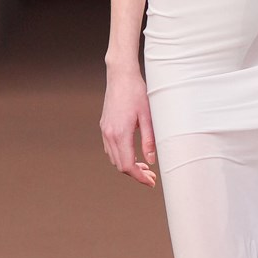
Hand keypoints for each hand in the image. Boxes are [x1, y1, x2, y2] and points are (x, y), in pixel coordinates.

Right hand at [100, 64, 157, 187]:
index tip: (151, 182)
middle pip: (120, 165)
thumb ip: (149, 141)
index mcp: (120, 134)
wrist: (120, 75)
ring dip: (128, 166)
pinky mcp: (105, 126)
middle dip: (135, 174)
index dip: (140, 177)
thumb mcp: (148, 117)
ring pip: (114, 158)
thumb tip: (151, 161)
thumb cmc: (137, 92)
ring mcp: (105, 130)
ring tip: (144, 166)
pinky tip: (133, 154)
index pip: (128, 166)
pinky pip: (110, 149)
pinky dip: (121, 156)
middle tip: (152, 176)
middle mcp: (109, 135)